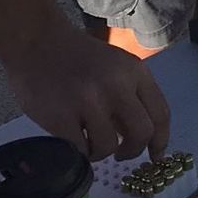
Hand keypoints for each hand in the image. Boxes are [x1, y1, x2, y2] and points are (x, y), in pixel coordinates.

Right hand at [3, 27, 171, 161]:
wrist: (36, 42)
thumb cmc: (77, 57)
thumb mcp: (115, 67)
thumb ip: (131, 95)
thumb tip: (142, 137)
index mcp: (134, 71)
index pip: (160, 113)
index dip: (160, 140)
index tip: (155, 156)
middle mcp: (117, 85)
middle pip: (141, 133)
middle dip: (132, 151)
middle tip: (120, 154)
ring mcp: (89, 101)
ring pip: (108, 146)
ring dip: (99, 152)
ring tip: (88, 142)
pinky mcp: (62, 117)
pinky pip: (80, 149)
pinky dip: (78, 151)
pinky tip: (72, 139)